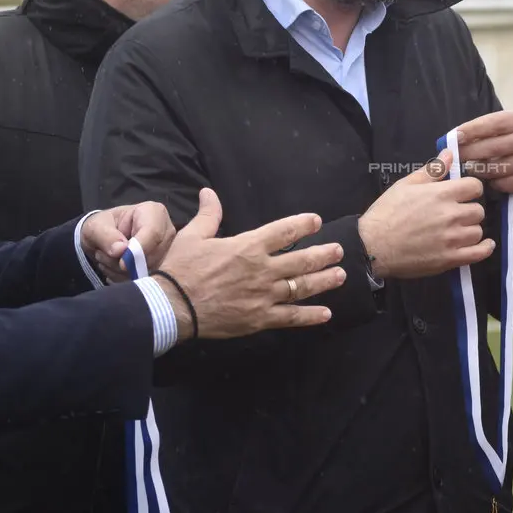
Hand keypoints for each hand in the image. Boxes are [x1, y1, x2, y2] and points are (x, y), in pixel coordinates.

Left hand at [80, 202, 176, 283]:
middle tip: (103, 256)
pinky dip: (126, 280)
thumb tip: (120, 250)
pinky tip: (115, 270)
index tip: (121, 263)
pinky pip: (147, 281)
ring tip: (107, 260)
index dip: (138, 251)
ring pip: (150, 271)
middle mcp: (167, 232)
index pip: (154, 234)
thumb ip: (106, 236)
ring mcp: (167, 252)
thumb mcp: (95, 227)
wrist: (102, 241)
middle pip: (154, 256)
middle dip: (127, 263)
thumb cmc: (101, 228)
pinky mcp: (162, 268)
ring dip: (123, 273)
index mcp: (155, 213)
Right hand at [158, 189, 346, 337]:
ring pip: (302, 287)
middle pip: (302, 260)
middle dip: (323, 254)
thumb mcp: (193, 236)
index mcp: (248, 246)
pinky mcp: (259, 319)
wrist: (171, 306)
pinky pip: (291, 317)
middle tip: (339, 251)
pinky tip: (326, 314)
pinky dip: (310, 316)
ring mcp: (264, 296)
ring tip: (340, 275)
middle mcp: (262, 269)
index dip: (303, 225)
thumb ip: (208, 215)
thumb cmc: (181, 269)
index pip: (284, 232)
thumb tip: (208, 192)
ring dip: (324, 281)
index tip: (317, 222)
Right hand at [358, 148, 495, 278]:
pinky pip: (478, 253)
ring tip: (458, 230)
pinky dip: (484, 248)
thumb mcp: (406, 185)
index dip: (470, 189)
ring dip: (470, 229)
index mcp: (441, 194)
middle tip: (456, 214)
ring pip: (478, 231)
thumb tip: (450, 153)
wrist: (373, 246)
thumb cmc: (386, 213)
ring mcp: (452, 239)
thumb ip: (432, 170)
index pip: (475, 187)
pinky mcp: (450, 259)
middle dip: (469, 210)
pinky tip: (483, 245)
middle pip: (478, 210)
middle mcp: (451, 215)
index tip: (463, 194)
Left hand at [454, 111, 512, 199]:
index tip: (455, 137)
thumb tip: (456, 138)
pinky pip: (503, 184)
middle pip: (492, 147)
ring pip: (495, 168)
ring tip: (471, 168)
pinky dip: (493, 182)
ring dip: (478, 170)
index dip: (472, 130)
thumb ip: (487, 130)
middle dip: (469, 152)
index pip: (494, 123)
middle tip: (454, 157)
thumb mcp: (510, 129)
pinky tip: (491, 179)